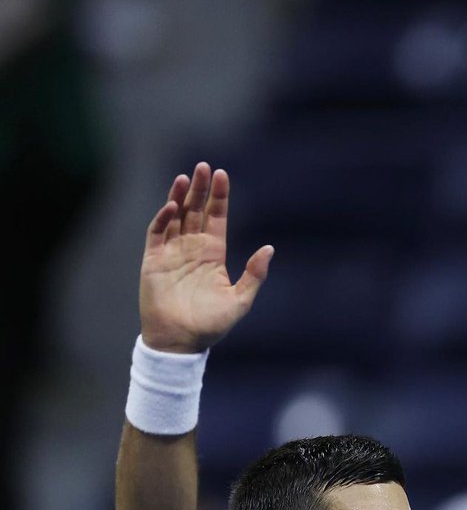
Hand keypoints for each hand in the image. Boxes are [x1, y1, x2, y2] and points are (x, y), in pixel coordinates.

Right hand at [139, 162, 273, 352]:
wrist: (180, 342)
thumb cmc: (210, 326)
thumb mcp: (239, 301)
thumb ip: (254, 275)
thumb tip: (270, 249)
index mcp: (213, 254)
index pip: (216, 217)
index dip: (219, 196)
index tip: (222, 174)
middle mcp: (192, 249)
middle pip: (196, 210)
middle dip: (200, 188)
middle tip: (204, 166)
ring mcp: (171, 252)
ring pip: (175, 216)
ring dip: (180, 196)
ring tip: (186, 176)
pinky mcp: (153, 260)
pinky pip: (157, 233)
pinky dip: (163, 218)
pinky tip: (173, 205)